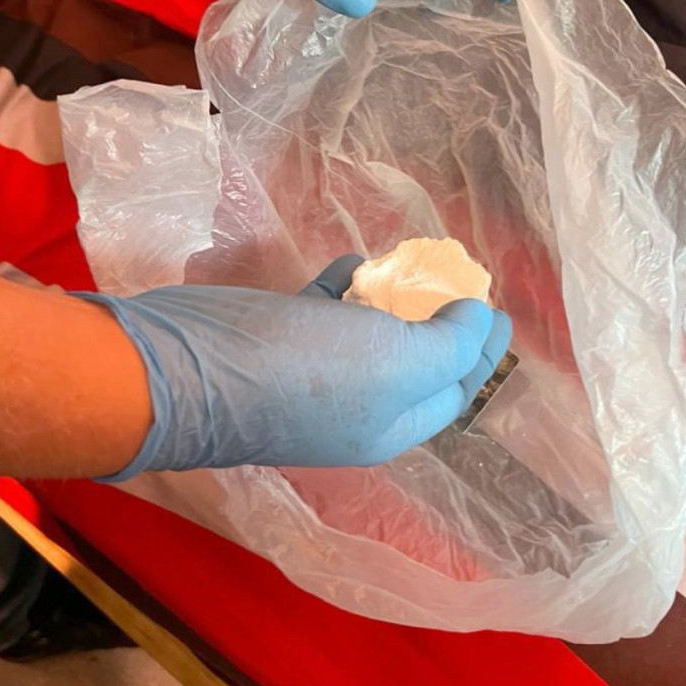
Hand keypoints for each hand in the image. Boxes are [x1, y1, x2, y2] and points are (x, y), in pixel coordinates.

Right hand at [77, 257, 511, 479]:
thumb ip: (449, 345)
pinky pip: (328, 310)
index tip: (500, 306)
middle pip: (415, 358)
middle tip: (455, 274)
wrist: (184, 368)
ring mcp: (314, 369)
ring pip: (372, 331)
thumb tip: (477, 320)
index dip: (482, 349)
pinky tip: (350, 266)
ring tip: (407, 263)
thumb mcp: (396, 364)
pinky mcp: (279, 336)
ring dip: (393, 297)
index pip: (454, 387)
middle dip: (440, 318)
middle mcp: (357, 403)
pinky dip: (345, 288)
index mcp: (390, 422)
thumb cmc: (303, 369)